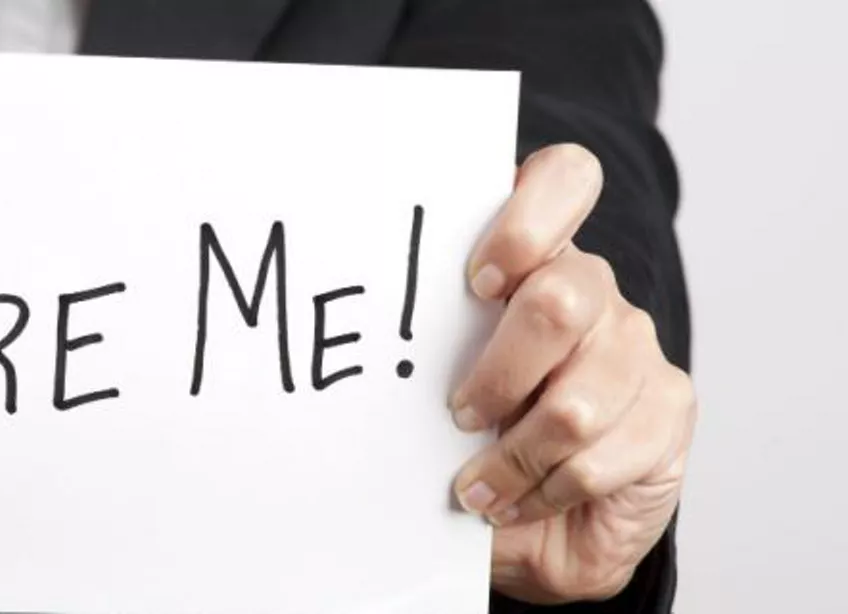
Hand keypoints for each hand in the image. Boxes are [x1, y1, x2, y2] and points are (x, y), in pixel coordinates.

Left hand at [451, 144, 696, 602]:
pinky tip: (519, 498)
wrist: (540, 525)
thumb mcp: (439, 384)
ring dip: (511, 458)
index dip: (525, 222)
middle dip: (497, 374)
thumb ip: (431, 349)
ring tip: (476, 486)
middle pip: (558, 301)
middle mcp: (595, 291)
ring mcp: (637, 348)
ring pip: (574, 404)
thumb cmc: (476, 438)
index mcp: (536, 258)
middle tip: (458, 415)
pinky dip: (543, 490)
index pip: (565, 180)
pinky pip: (599, 458)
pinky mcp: (668, 411)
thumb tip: (373, 355)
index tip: (477, 282)